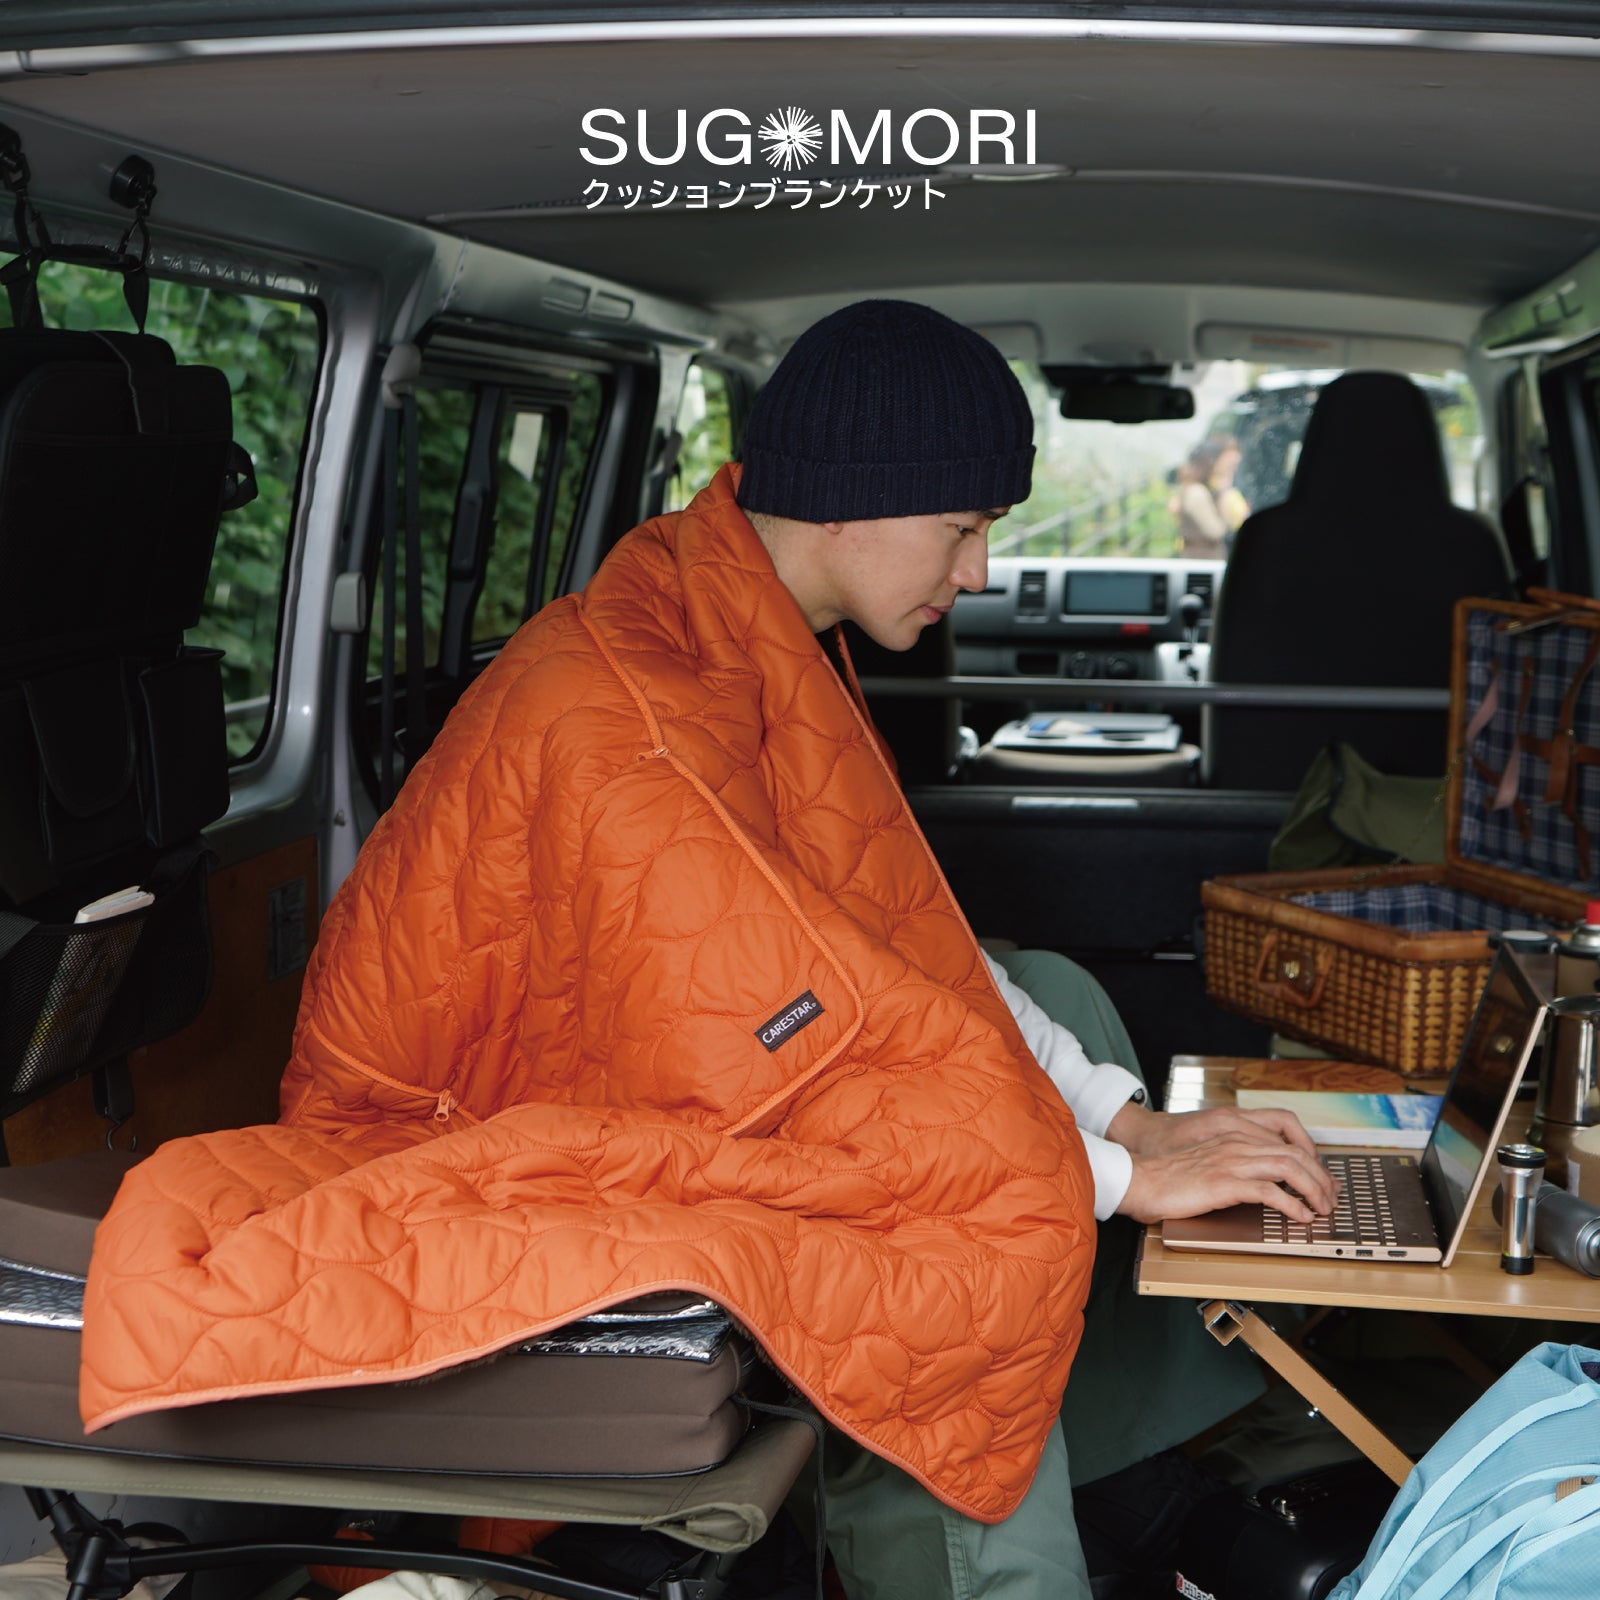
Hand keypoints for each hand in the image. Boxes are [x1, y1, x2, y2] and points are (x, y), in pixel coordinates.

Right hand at [1105, 1101, 1338, 1224]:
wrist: (1141, 1179)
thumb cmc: (1170, 1177)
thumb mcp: (1209, 1164)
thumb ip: (1234, 1166)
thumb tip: (1263, 1186)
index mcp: (1234, 1137)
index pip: (1286, 1143)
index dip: (1312, 1163)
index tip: (1323, 1183)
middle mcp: (1237, 1144)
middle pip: (1295, 1153)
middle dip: (1321, 1177)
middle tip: (1331, 1199)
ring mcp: (1231, 1161)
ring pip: (1289, 1167)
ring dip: (1313, 1190)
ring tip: (1322, 1209)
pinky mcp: (1224, 1182)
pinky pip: (1269, 1192)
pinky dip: (1292, 1205)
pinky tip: (1300, 1217)